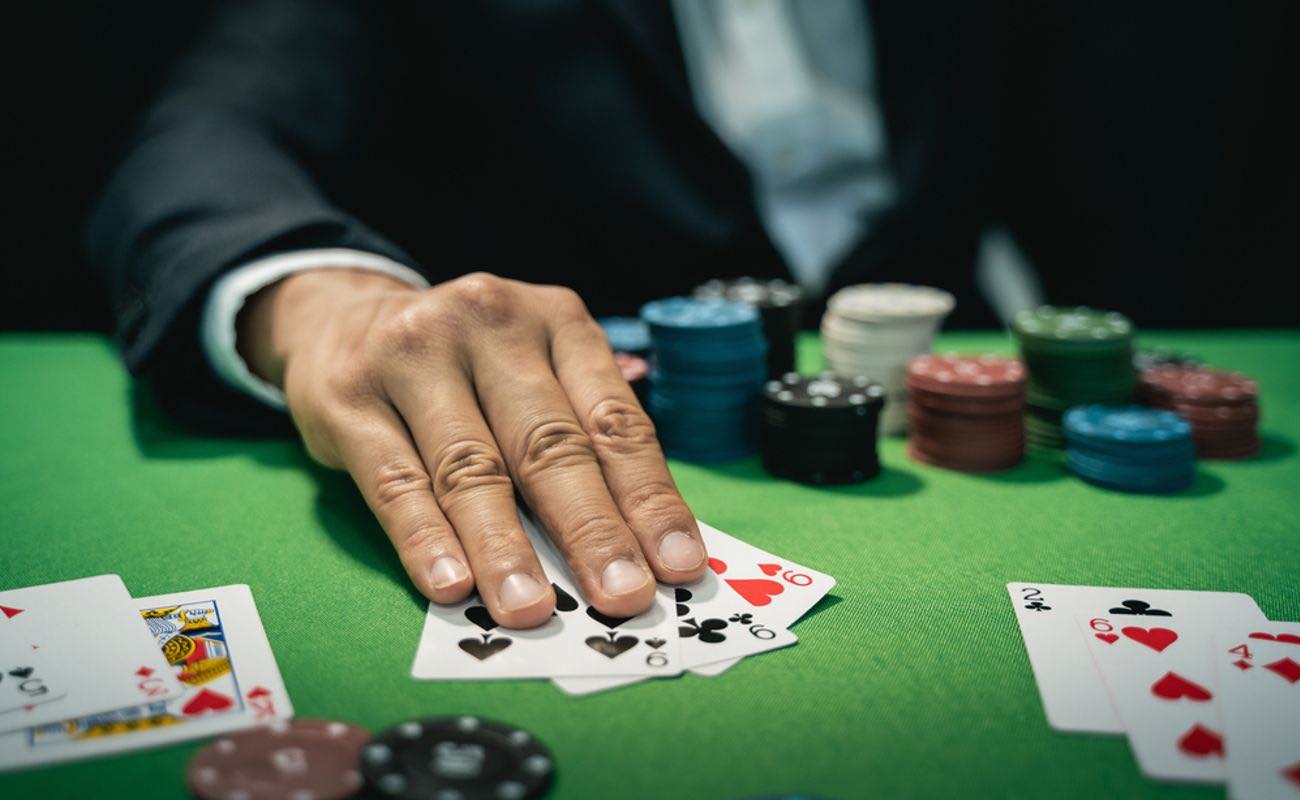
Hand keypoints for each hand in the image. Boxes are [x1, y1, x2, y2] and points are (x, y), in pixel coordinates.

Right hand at [239, 269, 707, 627]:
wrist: (347, 314)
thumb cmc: (470, 367)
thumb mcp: (537, 368)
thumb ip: (582, 438)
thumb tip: (641, 547)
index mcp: (556, 320)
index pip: (613, 419)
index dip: (649, 498)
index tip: (677, 565)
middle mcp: (489, 324)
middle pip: (548, 443)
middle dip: (591, 530)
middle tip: (622, 596)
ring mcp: (414, 355)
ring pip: (470, 468)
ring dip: (506, 548)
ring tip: (533, 609)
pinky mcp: (349, 395)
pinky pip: (396, 481)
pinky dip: (425, 539)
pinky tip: (451, 586)